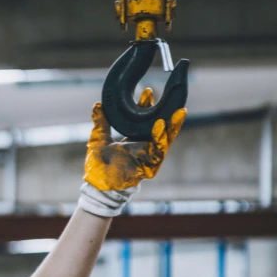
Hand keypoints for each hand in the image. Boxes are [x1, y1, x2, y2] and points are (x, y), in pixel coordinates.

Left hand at [79, 90, 185, 216]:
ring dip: (172, 125)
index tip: (148, 91)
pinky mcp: (150, 166)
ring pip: (165, 138)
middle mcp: (144, 147)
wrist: (98, 185)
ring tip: (178, 111)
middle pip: (160, 127)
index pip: (144, 119)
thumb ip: (101, 123)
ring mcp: (149, 157)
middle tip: (173, 97)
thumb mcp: (98, 139)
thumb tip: (98, 105)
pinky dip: (161, 138)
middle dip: (167, 113)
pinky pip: (158, 151)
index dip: (147, 106)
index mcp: (133, 140)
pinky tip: (161, 125)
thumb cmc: (98, 167)